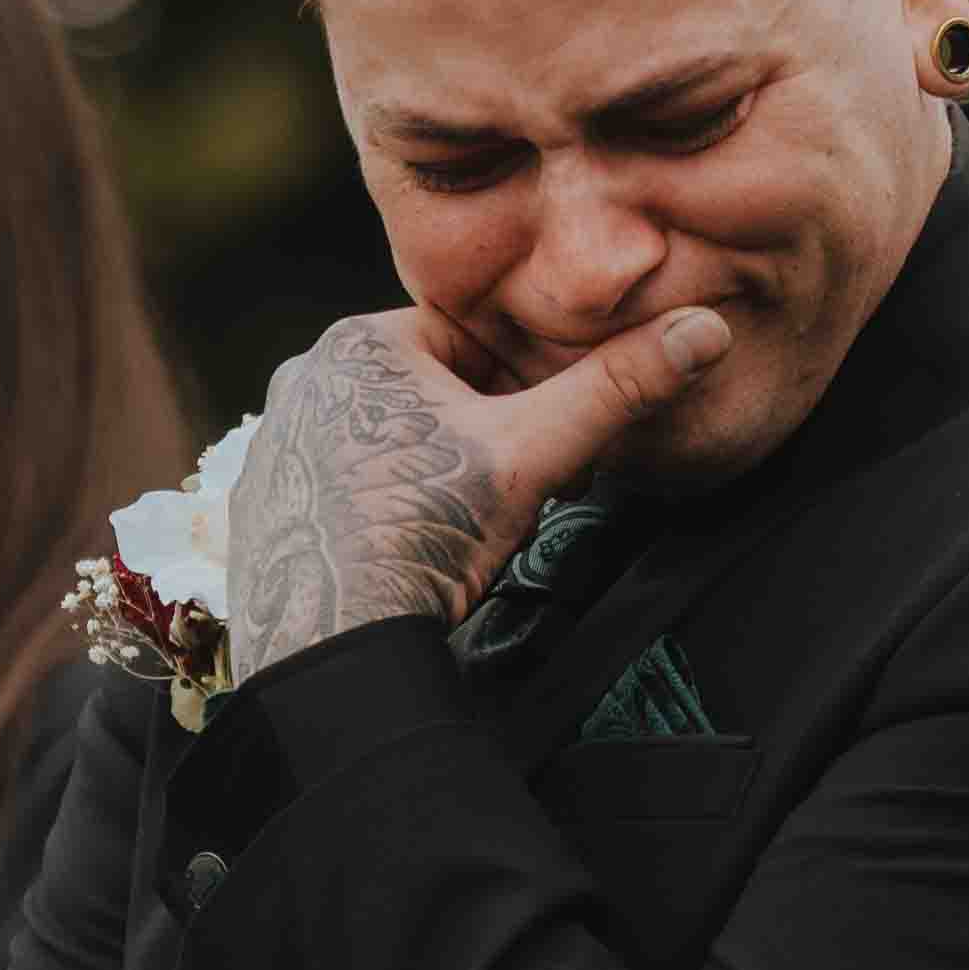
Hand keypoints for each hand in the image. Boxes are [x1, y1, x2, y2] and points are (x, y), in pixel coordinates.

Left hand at [221, 304, 730, 677]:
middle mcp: (305, 378)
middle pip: (430, 392)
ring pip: (389, 439)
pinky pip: (346, 484)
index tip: (546, 436)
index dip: (525, 388)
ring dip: (432, 470)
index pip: (472, 340)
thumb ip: (616, 389)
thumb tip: (704, 331)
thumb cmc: (423, 535)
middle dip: (479, 433)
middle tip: (510, 488)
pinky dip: (381, 505)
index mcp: (361, 341)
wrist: (330, 639)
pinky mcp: (264, 501)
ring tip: (460, 523)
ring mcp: (276, 441)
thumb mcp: (535, 454)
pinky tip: (408, 546)